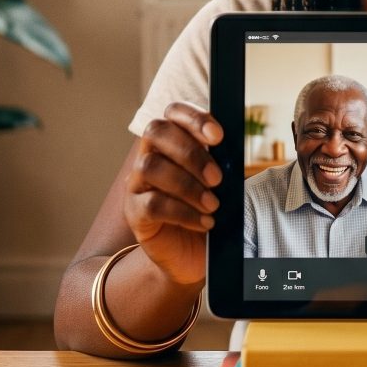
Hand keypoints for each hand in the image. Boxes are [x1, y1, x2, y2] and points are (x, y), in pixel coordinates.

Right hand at [124, 102, 223, 285]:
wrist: (194, 253)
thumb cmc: (208, 208)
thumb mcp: (220, 182)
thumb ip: (221, 161)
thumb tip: (230, 151)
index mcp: (172, 141)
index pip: (172, 113)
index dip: (193, 117)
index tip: (218, 136)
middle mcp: (149, 156)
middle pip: (155, 132)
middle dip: (190, 152)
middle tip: (217, 178)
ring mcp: (138, 184)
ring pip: (150, 167)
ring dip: (188, 185)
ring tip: (213, 205)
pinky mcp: (135, 213)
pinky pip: (153, 204)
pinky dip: (184, 212)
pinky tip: (205, 222)